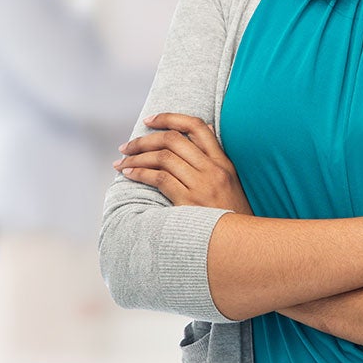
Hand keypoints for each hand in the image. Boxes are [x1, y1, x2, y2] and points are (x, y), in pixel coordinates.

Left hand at [114, 112, 253, 214]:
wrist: (241, 245)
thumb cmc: (231, 215)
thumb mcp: (231, 182)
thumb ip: (215, 157)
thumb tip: (207, 127)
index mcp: (223, 161)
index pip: (196, 126)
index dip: (170, 118)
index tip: (149, 121)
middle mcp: (213, 169)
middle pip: (172, 140)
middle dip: (143, 140)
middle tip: (126, 147)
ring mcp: (202, 185)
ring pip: (162, 158)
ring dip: (136, 158)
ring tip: (122, 163)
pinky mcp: (190, 202)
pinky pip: (160, 179)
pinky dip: (141, 174)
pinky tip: (130, 175)